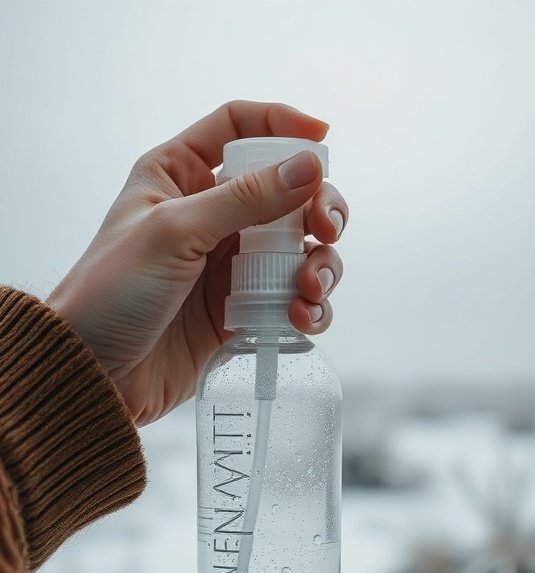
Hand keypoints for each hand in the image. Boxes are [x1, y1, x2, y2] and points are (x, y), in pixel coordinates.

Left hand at [47, 100, 347, 425]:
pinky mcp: (240, 311)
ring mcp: (228, 264)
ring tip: (309, 288)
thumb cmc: (112, 293)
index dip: (283, 124)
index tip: (322, 137)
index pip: (239, 126)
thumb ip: (244, 199)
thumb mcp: (175, 232)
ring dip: (320, 264)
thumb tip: (308, 167)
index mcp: (178, 174)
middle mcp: (209, 213)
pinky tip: (302, 317)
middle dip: (318, 207)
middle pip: (287, 190)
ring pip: (299, 248)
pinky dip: (308, 306)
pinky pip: (291, 298)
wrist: (95, 373)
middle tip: (326, 231)